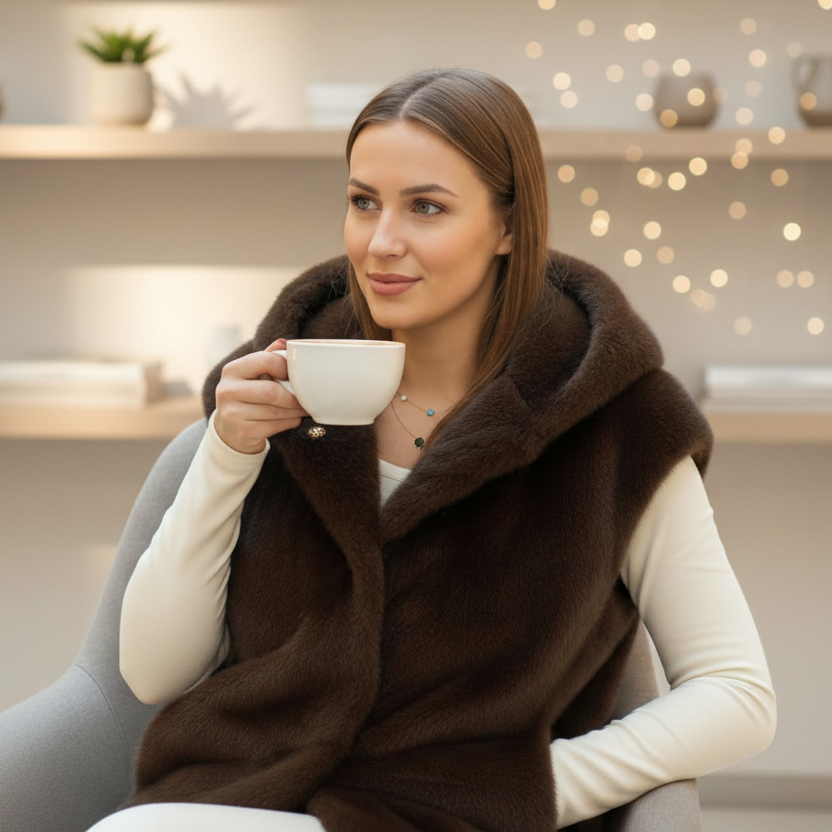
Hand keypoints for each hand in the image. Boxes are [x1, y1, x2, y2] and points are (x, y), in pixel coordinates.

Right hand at [213, 339, 307, 453]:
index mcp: (232, 370)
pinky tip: (293, 419)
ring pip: (276, 411)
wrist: (230, 432)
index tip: (295, 375)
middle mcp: (227, 390)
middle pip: (271, 391)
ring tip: (303, 408)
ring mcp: (232, 413)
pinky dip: (291, 422)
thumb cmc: (248, 397)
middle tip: (308, 398)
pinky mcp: (243, 432)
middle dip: (294, 396)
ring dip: (296, 411)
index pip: (266, 361)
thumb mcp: (253, 374)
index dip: (286, 368)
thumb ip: (268, 357)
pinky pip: (276, 426)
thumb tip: (285, 342)